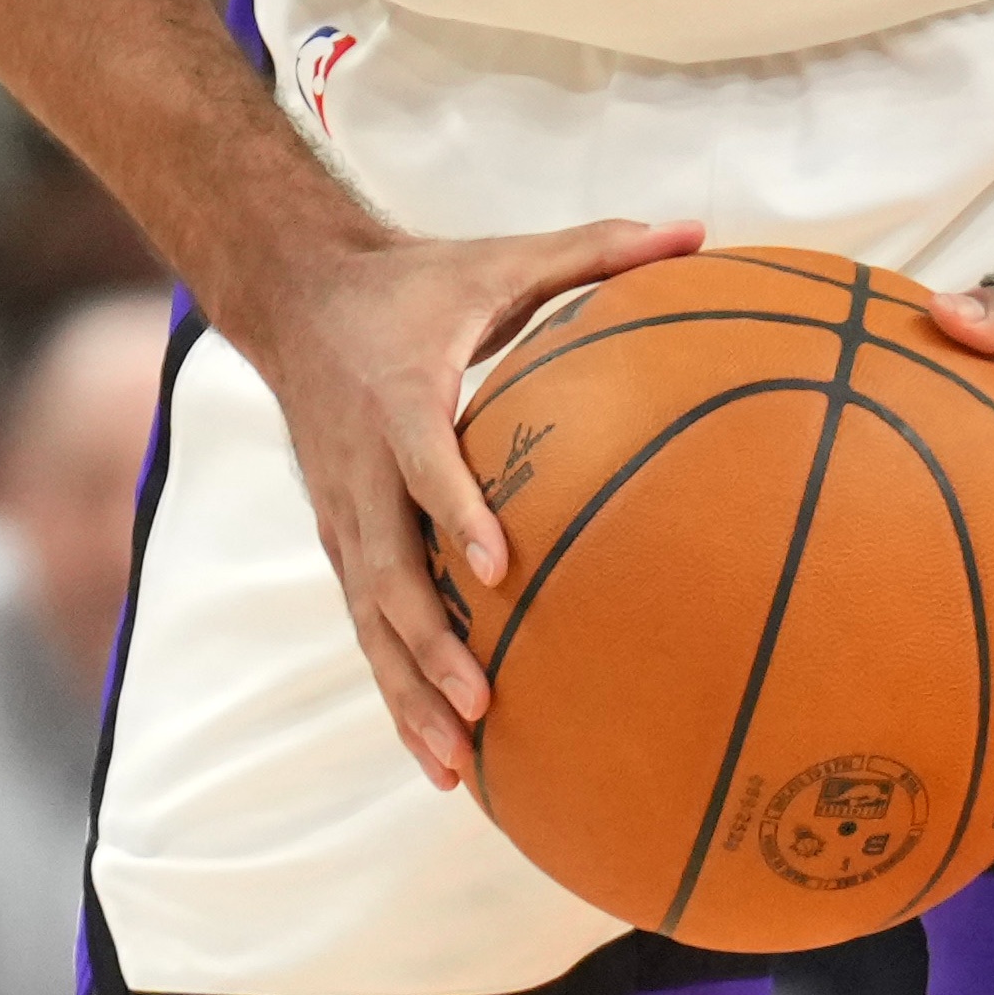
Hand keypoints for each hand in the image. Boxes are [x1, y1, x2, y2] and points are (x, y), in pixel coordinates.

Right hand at [236, 221, 702, 787]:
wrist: (295, 297)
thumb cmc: (418, 284)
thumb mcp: (496, 259)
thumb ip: (594, 249)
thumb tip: (698, 229)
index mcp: (398, 397)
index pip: (422, 463)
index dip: (455, 513)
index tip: (498, 569)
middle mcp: (360, 467)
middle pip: (384, 571)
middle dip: (426, 644)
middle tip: (481, 702)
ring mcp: (343, 515)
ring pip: (369, 619)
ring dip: (407, 693)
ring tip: (455, 765)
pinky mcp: (341, 544)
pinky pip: (368, 625)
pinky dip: (397, 689)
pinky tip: (442, 757)